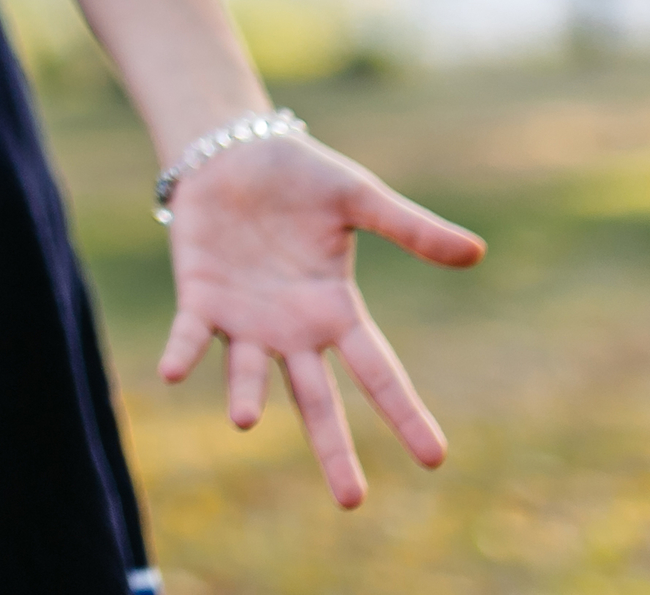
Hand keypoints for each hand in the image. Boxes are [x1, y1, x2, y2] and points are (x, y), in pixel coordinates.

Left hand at [154, 131, 482, 507]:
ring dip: (245, 394)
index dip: (404, 413)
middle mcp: (292, 329)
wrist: (231, 149)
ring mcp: (244, 319)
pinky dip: (184, 352)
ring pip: (248, 372)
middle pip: (317, 399)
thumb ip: (411, 228)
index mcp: (335, 310)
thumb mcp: (359, 197)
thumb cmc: (299, 177)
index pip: (378, 372)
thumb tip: (477, 253)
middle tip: (351, 501)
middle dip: (332, 447)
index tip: (436, 459)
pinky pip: (191, 334)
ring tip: (245, 420)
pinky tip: (172, 372)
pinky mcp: (199, 297)